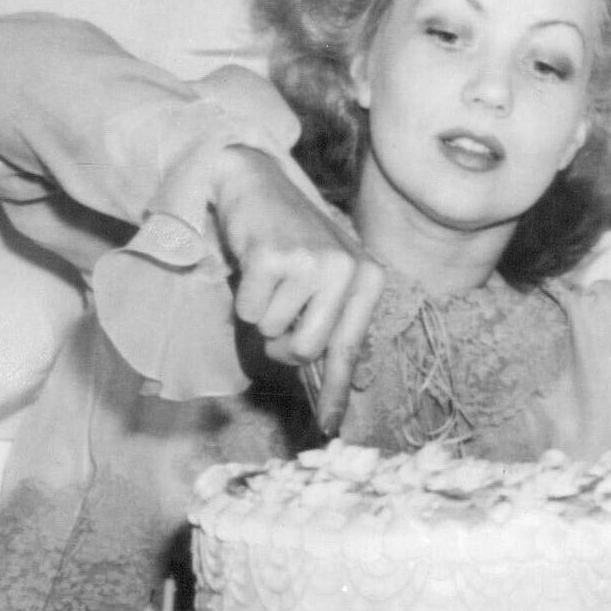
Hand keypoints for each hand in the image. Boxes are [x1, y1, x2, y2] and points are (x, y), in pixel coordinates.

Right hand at [213, 147, 383, 434]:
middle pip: (305, 350)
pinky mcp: (276, 257)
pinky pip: (251, 312)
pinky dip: (243, 298)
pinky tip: (253, 265)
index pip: (349, 348)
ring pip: (274, 333)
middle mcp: (347, 270)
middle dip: (281, 343)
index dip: (337, 392)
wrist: (257, 182)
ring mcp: (313, 262)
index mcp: (367, 278)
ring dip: (262, 315)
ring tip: (269, 279)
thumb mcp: (326, 277)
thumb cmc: (292, 239)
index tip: (330, 429)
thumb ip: (335, 321)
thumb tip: (346, 381)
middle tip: (277, 312)